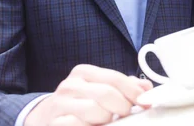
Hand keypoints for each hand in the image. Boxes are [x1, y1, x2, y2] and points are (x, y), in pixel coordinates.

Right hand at [25, 64, 152, 125]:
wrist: (46, 118)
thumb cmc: (80, 103)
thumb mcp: (99, 88)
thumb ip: (124, 86)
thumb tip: (147, 88)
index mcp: (83, 72)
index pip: (114, 78)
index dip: (134, 91)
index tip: (146, 102)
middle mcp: (70, 85)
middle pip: (106, 94)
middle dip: (124, 106)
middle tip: (128, 113)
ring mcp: (60, 104)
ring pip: (95, 111)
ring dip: (107, 119)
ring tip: (107, 120)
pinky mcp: (56, 123)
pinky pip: (81, 125)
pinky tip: (96, 125)